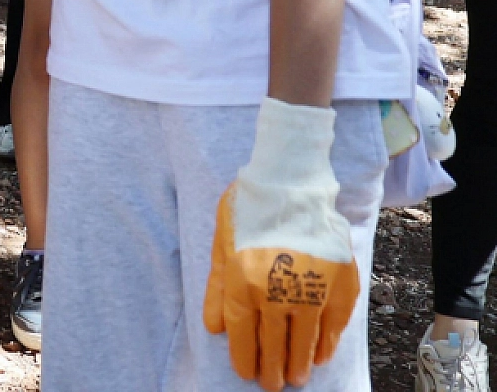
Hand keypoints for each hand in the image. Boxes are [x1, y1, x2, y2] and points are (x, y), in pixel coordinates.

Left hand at [202, 100, 360, 390]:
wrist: (290, 183)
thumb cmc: (247, 212)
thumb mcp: (220, 245)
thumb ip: (218, 289)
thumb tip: (215, 329)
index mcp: (244, 281)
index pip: (244, 333)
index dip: (245, 357)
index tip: (246, 373)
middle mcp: (279, 290)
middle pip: (275, 343)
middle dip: (272, 369)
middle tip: (272, 385)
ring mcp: (313, 288)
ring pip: (305, 339)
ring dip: (300, 363)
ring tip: (296, 378)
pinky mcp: (340, 283)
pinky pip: (334, 324)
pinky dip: (327, 343)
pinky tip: (320, 354)